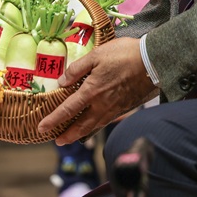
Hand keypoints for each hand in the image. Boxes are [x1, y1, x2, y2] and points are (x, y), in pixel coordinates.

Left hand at [37, 37, 154, 144]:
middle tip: (58, 141)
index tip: (42, 128)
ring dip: (81, 133)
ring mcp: (115, 108)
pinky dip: (96, 126)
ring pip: (95, 125)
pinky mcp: (125, 107)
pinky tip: (94, 125)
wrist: (154, 61)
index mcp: (92, 91)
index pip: (68, 109)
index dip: (54, 119)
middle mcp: (102, 105)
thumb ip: (77, 69)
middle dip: (68, 135)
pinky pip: (106, 121)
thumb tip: (62, 81)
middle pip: (81, 125)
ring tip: (72, 137)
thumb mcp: (96, 55)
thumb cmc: (124, 55)